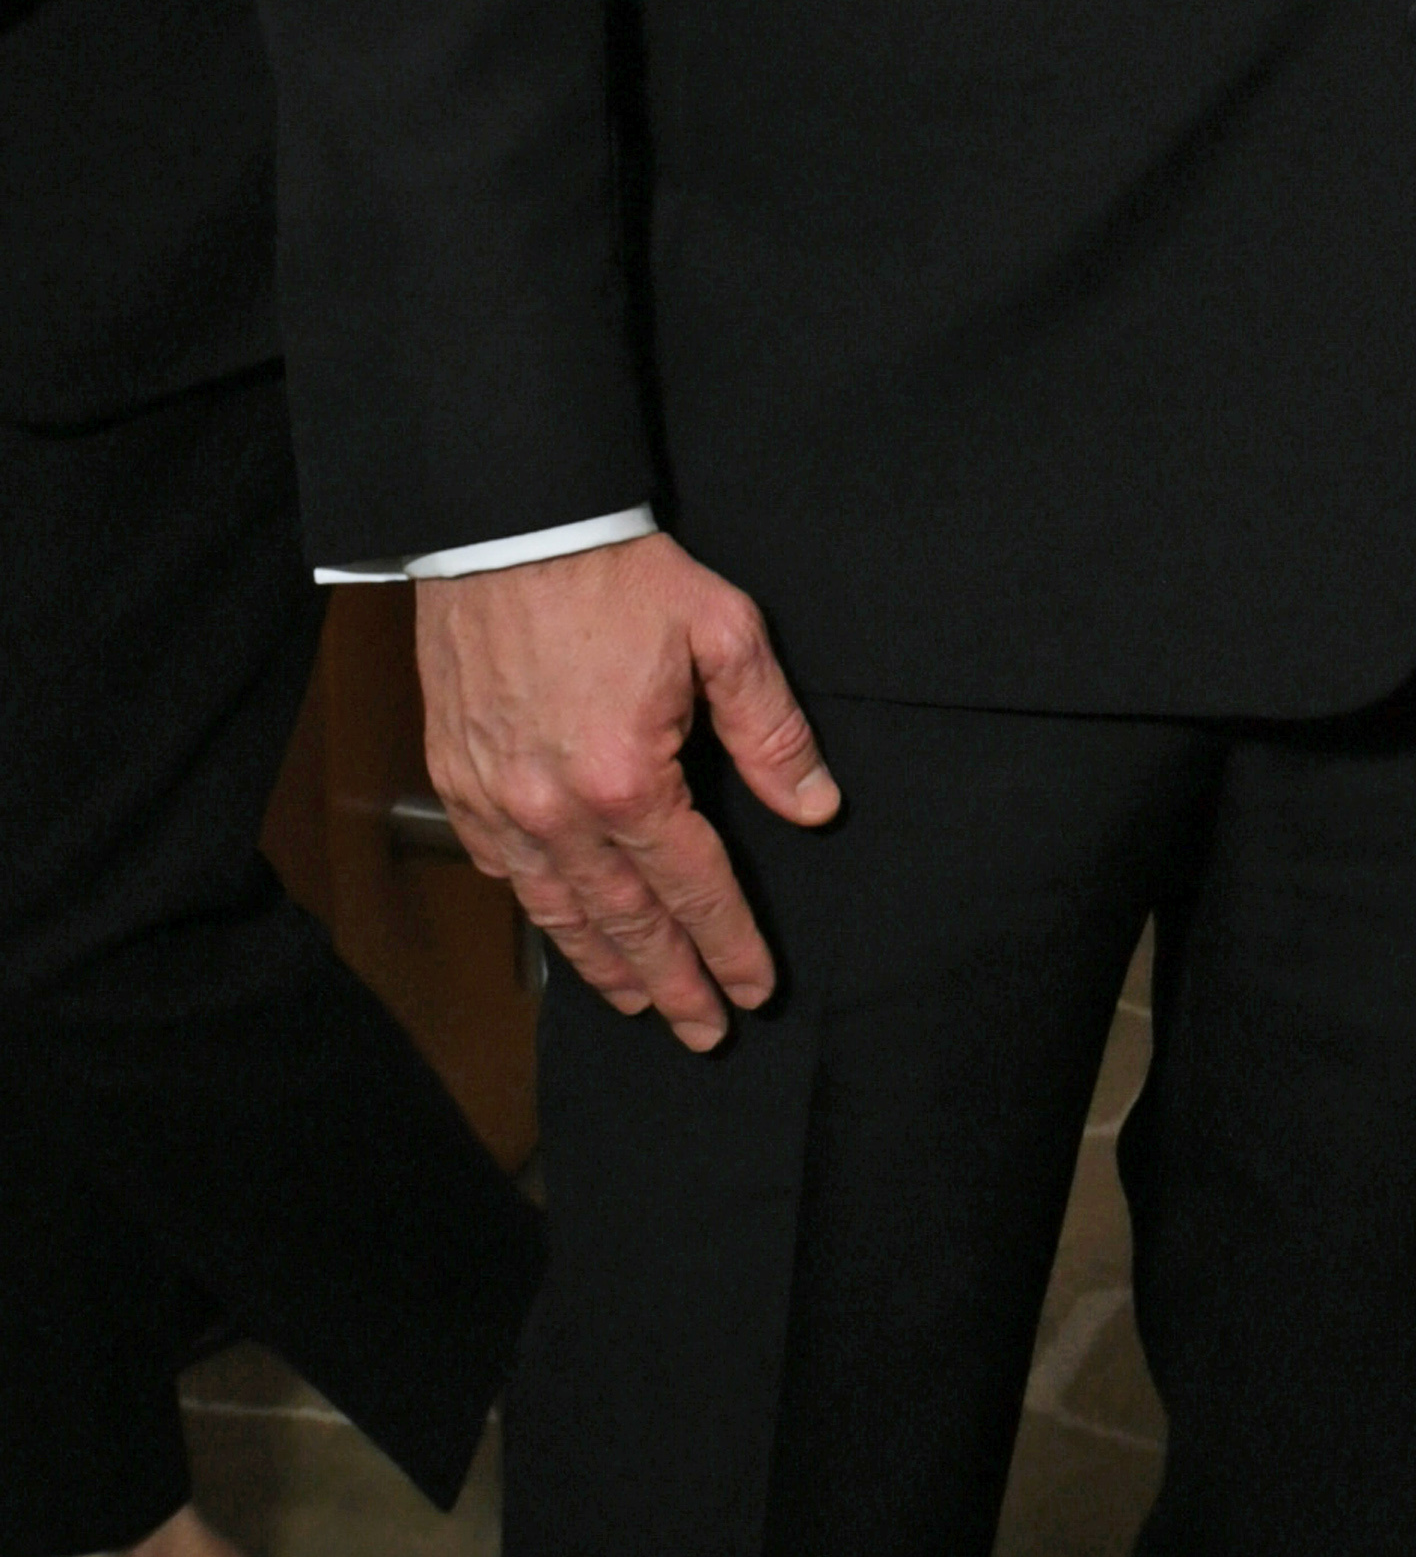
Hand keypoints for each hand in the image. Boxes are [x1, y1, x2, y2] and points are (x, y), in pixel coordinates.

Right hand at [416, 533, 841, 1049]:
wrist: (505, 526)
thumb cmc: (616, 572)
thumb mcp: (724, 631)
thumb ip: (771, 729)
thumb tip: (814, 806)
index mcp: (629, 778)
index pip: (694, 887)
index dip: (728, 944)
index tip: (755, 989)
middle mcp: (555, 810)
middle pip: (626, 920)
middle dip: (670, 983)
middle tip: (705, 1031)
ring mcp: (498, 803)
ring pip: (559, 910)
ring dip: (603, 966)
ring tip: (640, 1004)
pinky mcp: (459, 783)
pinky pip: (503, 872)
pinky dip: (540, 911)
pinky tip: (565, 929)